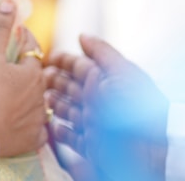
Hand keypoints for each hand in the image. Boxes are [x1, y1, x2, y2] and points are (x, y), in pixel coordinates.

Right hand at [0, 0, 47, 157]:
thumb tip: (9, 3)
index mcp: (32, 73)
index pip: (33, 50)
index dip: (25, 40)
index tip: (18, 34)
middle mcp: (41, 96)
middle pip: (37, 79)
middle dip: (28, 71)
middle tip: (14, 66)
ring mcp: (38, 120)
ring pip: (39, 105)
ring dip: (31, 99)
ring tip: (16, 96)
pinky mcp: (32, 140)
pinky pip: (38, 132)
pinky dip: (33, 127)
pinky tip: (26, 125)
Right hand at [45, 35, 168, 180]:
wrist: (148, 148)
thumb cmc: (136, 108)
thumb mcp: (122, 72)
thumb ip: (102, 52)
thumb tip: (82, 36)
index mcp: (109, 82)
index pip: (80, 68)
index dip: (63, 61)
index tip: (45, 57)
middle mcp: (101, 102)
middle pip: (71, 88)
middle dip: (53, 82)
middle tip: (35, 79)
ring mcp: (95, 124)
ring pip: (68, 111)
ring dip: (53, 104)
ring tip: (41, 100)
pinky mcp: (91, 146)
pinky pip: (71, 138)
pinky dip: (60, 132)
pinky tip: (52, 126)